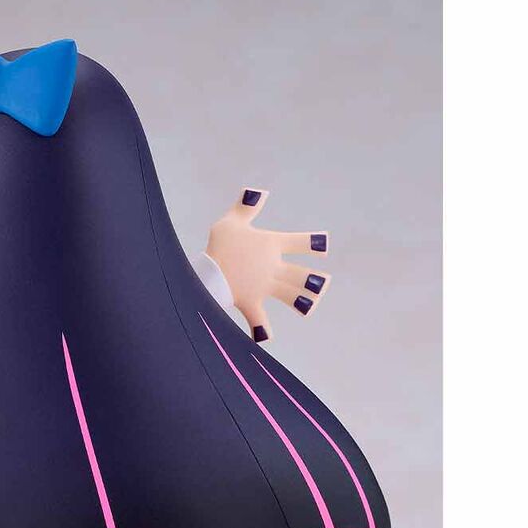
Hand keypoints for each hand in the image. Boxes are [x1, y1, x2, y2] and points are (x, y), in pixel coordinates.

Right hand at [205, 188, 330, 341]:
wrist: (203, 273)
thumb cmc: (218, 245)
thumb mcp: (230, 222)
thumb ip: (245, 207)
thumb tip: (257, 190)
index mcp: (271, 246)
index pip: (300, 242)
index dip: (314, 243)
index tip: (324, 245)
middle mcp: (272, 268)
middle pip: (301, 275)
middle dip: (314, 280)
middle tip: (324, 282)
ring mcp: (263, 288)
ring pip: (289, 296)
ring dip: (302, 301)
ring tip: (312, 304)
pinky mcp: (250, 303)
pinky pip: (259, 320)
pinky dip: (261, 330)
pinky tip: (265, 337)